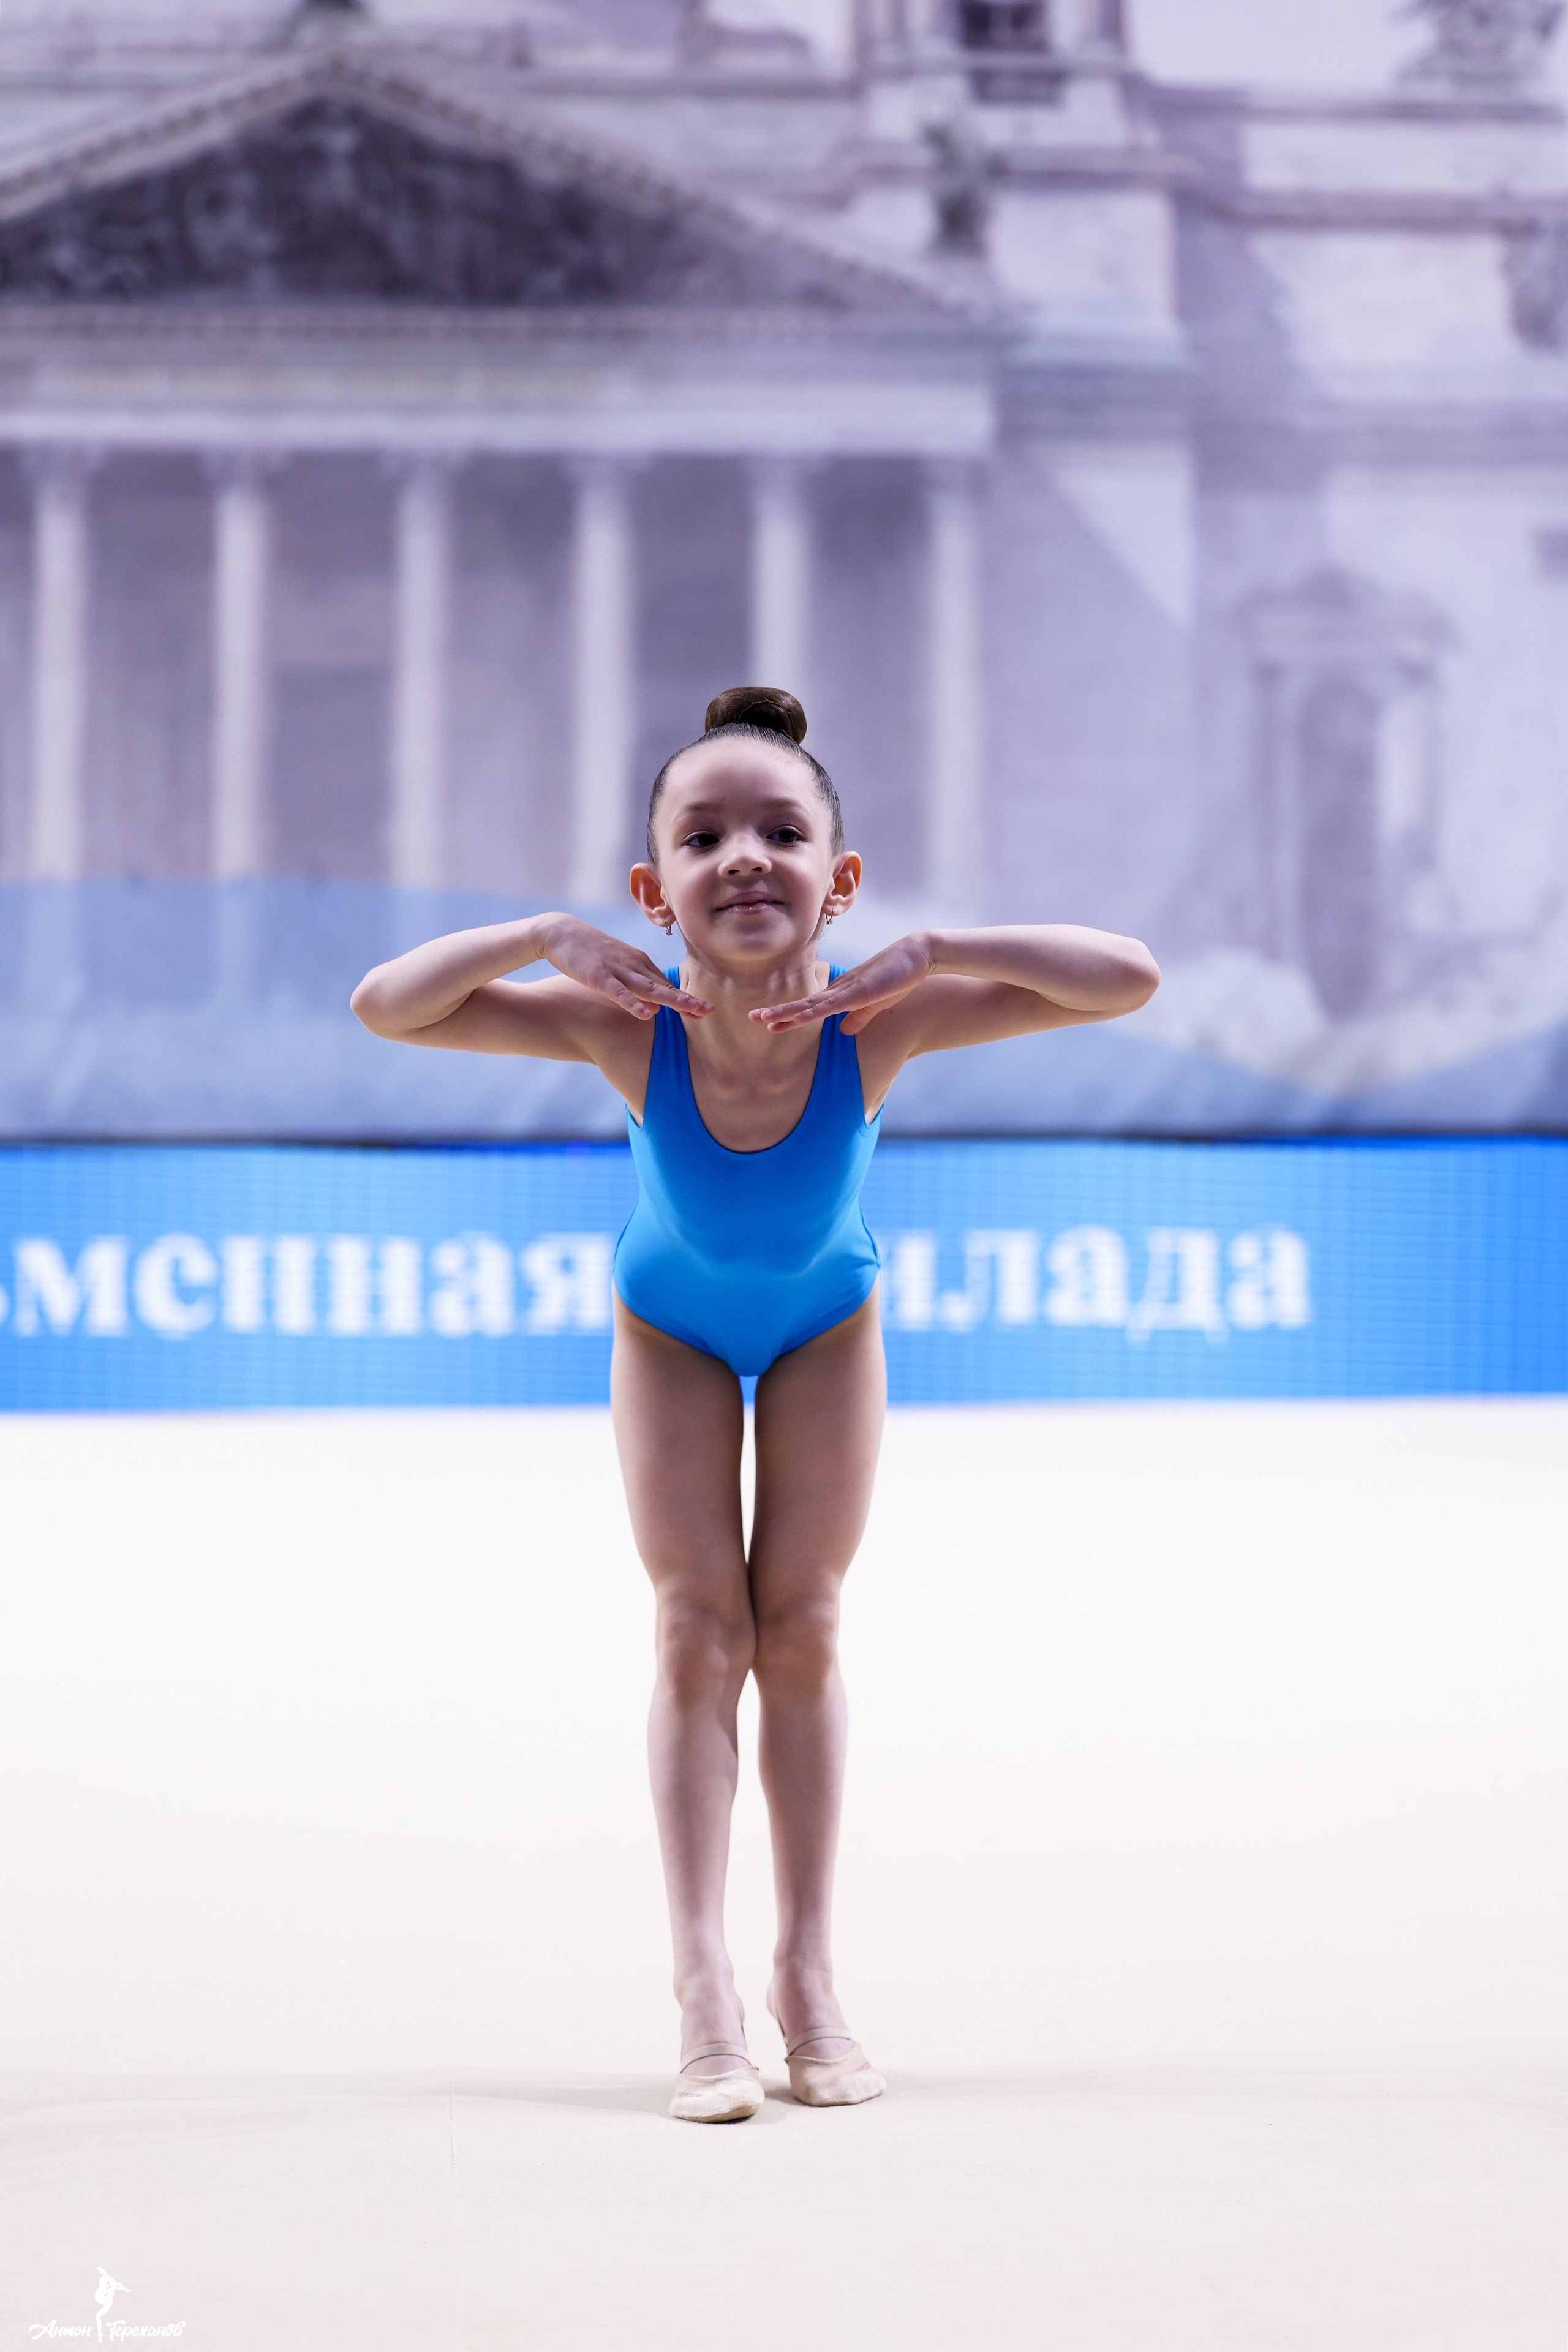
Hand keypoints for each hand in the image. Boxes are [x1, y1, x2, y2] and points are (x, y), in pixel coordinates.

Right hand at [540, 915, 710, 1020]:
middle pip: (665, 987)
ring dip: (673, 1000)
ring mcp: (617, 970)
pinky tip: (647, 1015)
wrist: (560, 931)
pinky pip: (618, 992)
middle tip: (711, 1012)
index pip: (667, 985)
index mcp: (639, 963)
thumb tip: (656, 1008)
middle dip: (688, 1000)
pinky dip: (633, 1003)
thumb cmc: (589, 951)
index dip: (686, 1000)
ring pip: (649, 988)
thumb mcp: (617, 967)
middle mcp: (634, 965)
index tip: (705, 1012)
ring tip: (693, 1011)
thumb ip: (636, 985)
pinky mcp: (598, 976)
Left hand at [751, 934, 933, 1034]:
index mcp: (842, 993)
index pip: (809, 1007)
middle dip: (777, 1012)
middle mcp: (839, 989)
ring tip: (764, 1018)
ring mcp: (848, 990)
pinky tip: (799, 1017)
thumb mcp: (876, 1003)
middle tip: (751, 1017)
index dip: (787, 1014)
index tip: (766, 1021)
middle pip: (803, 1003)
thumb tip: (843, 1031)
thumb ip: (859, 1017)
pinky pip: (834, 1005)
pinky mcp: (861, 992)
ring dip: (787, 1012)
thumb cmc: (898, 977)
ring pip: (811, 1004)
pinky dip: (815, 1012)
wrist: (918, 955)